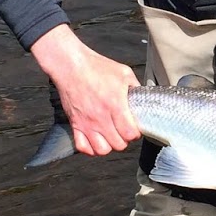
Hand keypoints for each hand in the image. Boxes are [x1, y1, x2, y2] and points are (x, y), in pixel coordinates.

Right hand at [29, 24, 141, 156]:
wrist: (71, 66)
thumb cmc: (96, 67)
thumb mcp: (124, 73)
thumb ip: (135, 87)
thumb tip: (143, 97)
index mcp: (115, 105)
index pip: (130, 134)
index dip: (135, 133)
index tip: (134, 127)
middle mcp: (101, 118)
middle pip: (118, 145)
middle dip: (124, 139)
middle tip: (123, 131)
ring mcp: (86, 123)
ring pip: (101, 150)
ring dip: (109, 145)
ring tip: (110, 136)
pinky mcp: (75, 124)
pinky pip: (82, 147)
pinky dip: (90, 148)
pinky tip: (95, 139)